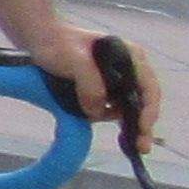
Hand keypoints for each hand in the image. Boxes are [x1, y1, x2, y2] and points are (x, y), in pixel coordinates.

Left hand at [48, 27, 162, 159]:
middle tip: (142, 148)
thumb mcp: (76, 61)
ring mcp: (115, 81)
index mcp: (131, 57)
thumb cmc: (59, 44)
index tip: (142, 127)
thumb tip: (98, 112)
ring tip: (132, 148)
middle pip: (142, 101)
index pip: (148, 87)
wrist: (39, 40)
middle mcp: (128, 70)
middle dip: (143, 125)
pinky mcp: (101, 90)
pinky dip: (113, 121)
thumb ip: (90, 85)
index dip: (149, 109)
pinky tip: (119, 137)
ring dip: (130, 126)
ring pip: (128, 108)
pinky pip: (112, 109)